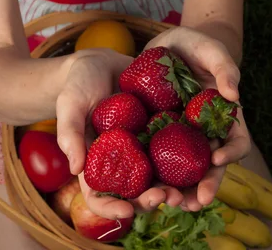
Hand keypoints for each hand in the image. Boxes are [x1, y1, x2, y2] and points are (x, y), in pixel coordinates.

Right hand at [55, 48, 183, 219]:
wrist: (102, 61)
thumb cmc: (79, 83)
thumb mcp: (70, 104)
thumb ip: (70, 133)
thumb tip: (75, 169)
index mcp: (96, 161)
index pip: (100, 195)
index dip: (112, 207)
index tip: (127, 210)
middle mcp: (121, 159)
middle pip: (135, 190)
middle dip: (152, 199)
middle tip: (168, 197)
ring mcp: (142, 145)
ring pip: (159, 174)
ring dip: (174, 186)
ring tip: (188, 188)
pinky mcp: (159, 128)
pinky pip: (174, 145)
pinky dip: (187, 156)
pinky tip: (201, 156)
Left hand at [143, 26, 250, 211]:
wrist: (168, 43)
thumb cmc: (197, 46)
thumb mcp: (212, 50)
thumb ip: (225, 68)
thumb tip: (234, 95)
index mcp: (224, 117)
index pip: (236, 142)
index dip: (231, 155)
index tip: (217, 161)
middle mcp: (204, 132)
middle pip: (209, 166)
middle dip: (203, 187)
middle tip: (193, 203)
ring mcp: (180, 134)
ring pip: (182, 169)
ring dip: (177, 189)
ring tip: (167, 203)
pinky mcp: (156, 131)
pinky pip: (154, 155)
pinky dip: (151, 172)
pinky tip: (140, 184)